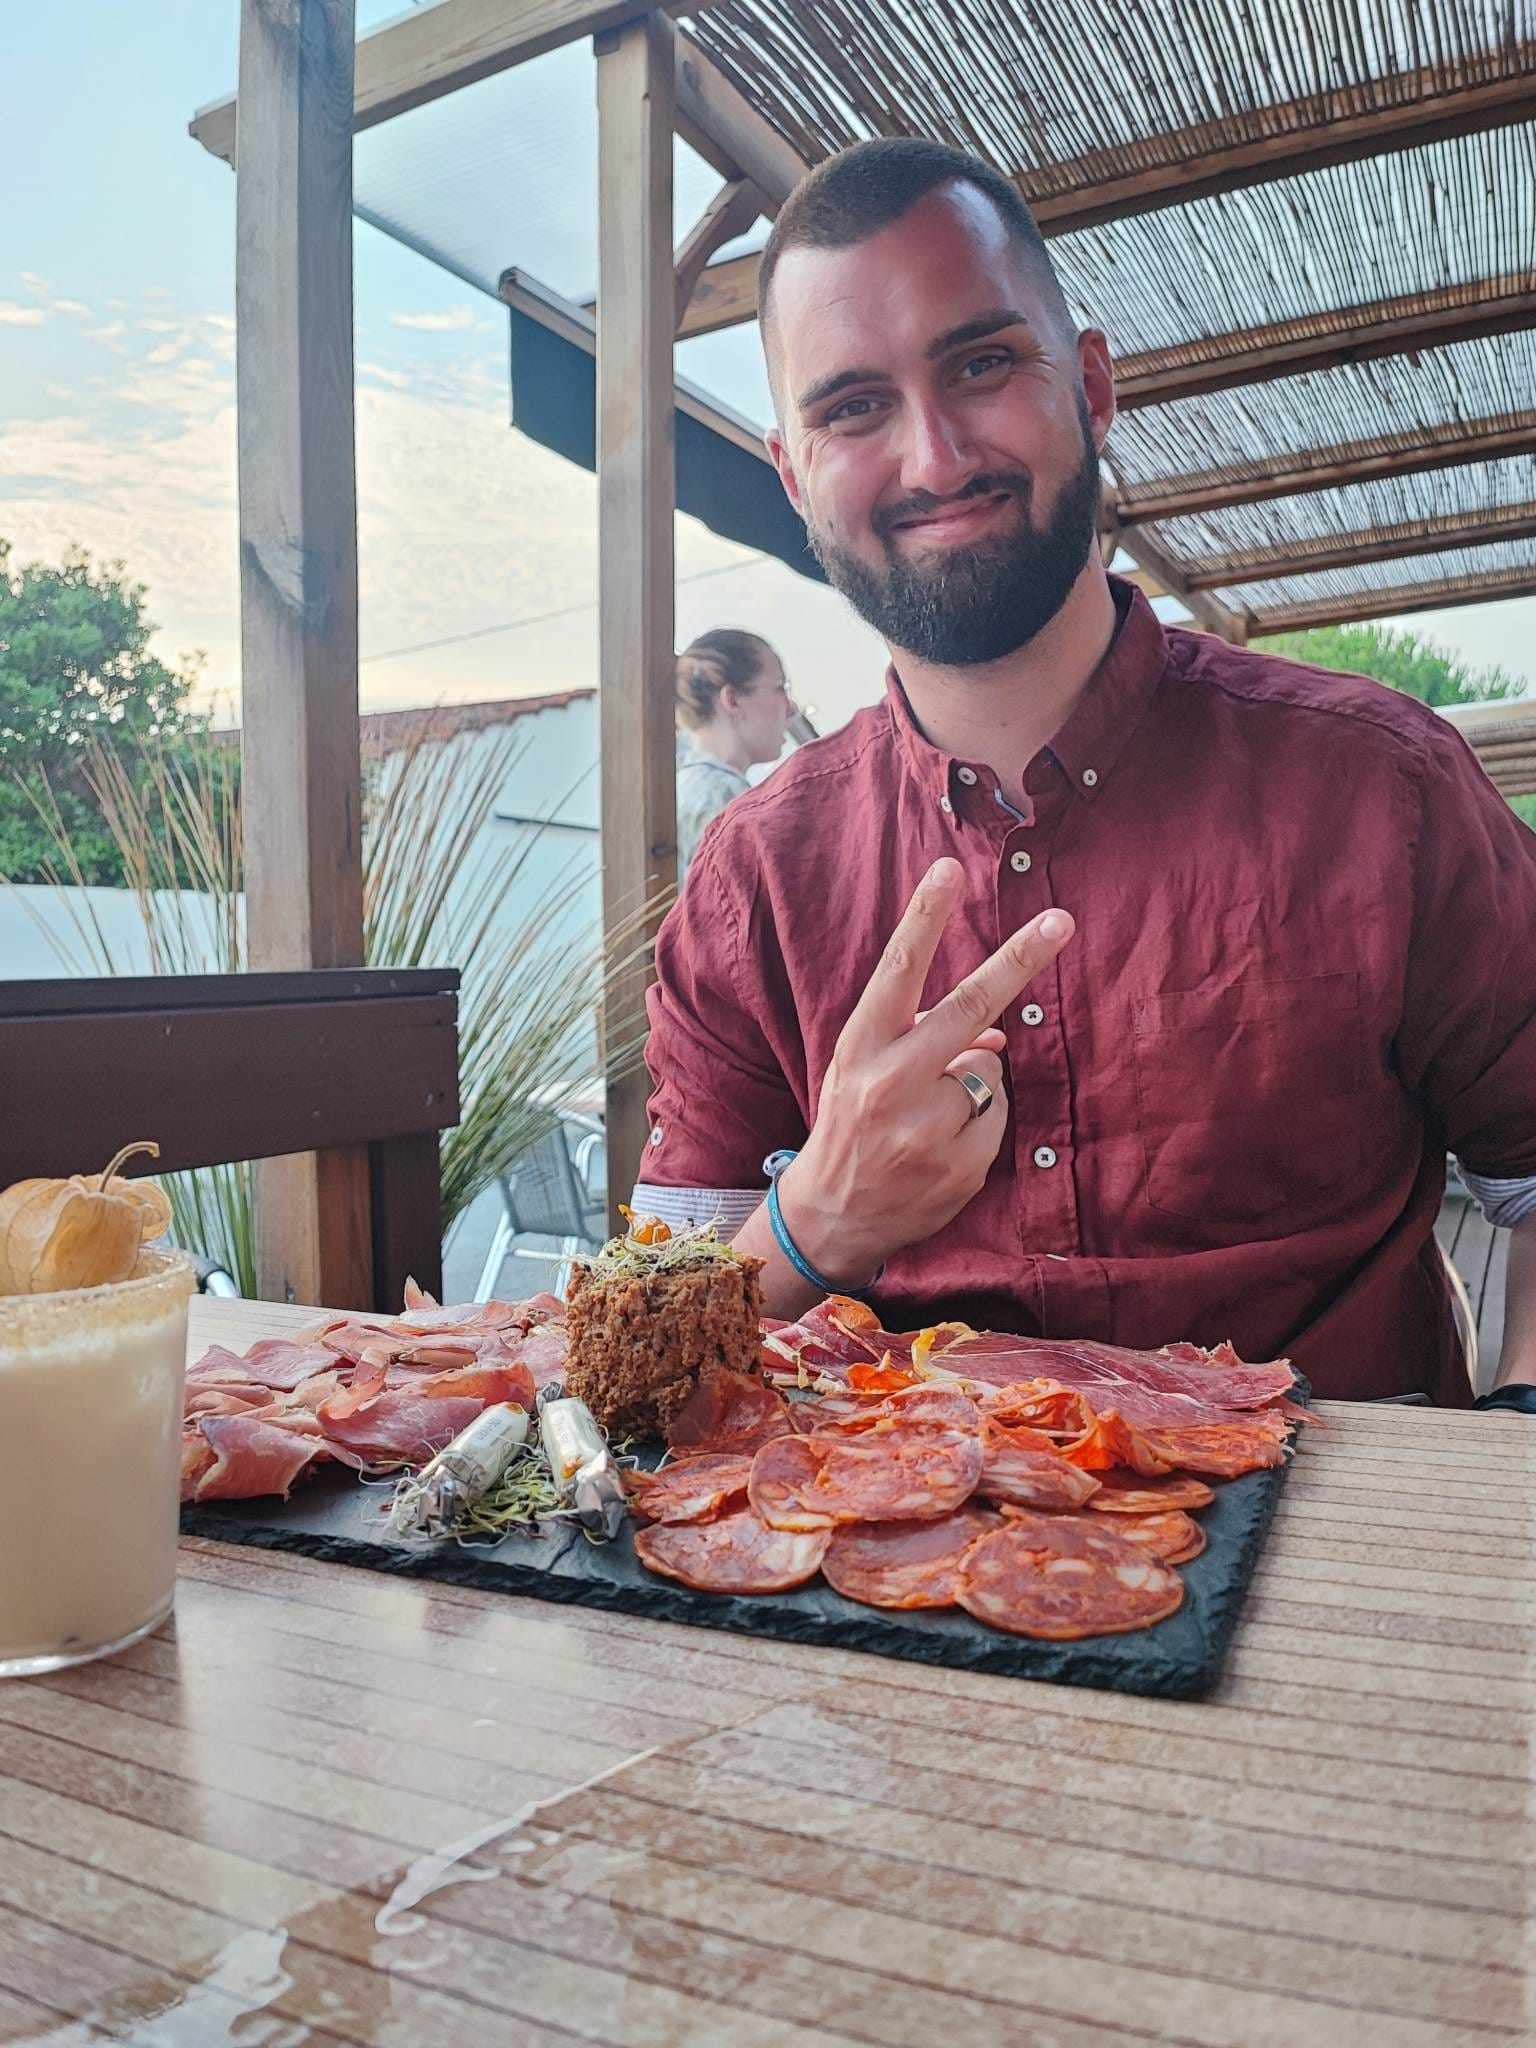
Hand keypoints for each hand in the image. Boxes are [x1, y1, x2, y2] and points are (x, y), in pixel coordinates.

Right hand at [779, 857, 1073, 1284]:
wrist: (831, 1215)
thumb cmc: (852, 1122)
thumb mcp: (863, 1069)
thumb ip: (918, 1037)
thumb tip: (995, 1033)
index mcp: (859, 1047)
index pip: (898, 971)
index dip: (925, 918)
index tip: (949, 869)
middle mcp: (888, 1083)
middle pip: (967, 1008)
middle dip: (1018, 960)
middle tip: (1061, 920)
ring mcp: (924, 1128)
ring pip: (987, 1073)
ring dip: (971, 1087)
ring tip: (925, 1120)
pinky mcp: (958, 1166)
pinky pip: (996, 1119)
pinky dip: (980, 1126)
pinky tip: (941, 1148)